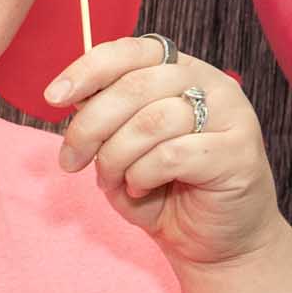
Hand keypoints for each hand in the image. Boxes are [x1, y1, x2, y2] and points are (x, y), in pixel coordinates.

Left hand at [45, 35, 281, 267]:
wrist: (210, 241)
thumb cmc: (164, 192)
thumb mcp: (121, 150)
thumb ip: (103, 119)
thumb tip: (72, 97)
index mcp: (182, 73)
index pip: (133, 51)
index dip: (88, 69)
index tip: (53, 98)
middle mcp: (212, 85)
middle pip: (136, 85)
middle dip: (90, 126)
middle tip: (71, 161)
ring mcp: (232, 116)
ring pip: (152, 120)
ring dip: (116, 156)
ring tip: (115, 180)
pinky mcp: (238, 153)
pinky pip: (171, 155)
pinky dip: (143, 175)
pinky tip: (142, 188)